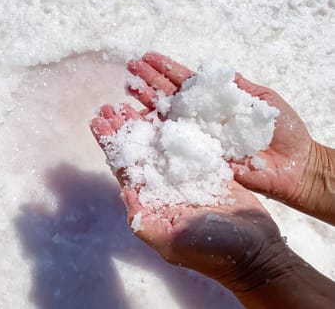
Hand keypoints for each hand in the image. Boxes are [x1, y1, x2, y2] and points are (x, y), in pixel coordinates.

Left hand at [90, 102, 282, 289]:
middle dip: (124, 128)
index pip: (125, 168)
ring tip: (130, 101)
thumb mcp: (171, 241)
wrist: (255, 251)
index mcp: (151, 202)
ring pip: (159, 143)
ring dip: (145, 123)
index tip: (98, 121)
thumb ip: (144, 221)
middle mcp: (164, 186)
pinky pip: (187, 142)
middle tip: (110, 105)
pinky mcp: (207, 169)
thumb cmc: (212, 251)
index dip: (111, 144)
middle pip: (139, 151)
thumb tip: (123, 193)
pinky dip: (174, 126)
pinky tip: (166, 109)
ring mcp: (185, 176)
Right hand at [126, 52, 326, 220]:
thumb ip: (235, 86)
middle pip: (169, 98)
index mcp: (214, 102)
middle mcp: (200, 119)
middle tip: (129, 69)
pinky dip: (153, 136)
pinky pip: (172, 148)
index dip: (166, 70)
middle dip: (149, 82)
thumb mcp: (261, 99)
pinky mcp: (197, 160)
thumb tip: (207, 70)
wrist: (294, 166)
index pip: (185, 83)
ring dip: (146, 104)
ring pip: (166, 120)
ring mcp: (196, 139)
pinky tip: (136, 123)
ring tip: (128, 88)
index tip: (147, 57)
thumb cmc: (283, 131)